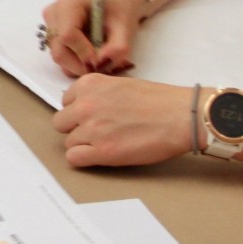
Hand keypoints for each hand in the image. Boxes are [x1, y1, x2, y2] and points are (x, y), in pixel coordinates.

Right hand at [41, 0, 140, 76]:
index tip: (101, 61)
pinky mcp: (52, 38)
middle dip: (81, 64)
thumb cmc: (118, 11)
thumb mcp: (125, 28)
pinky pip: (61, 59)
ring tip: (97, 57)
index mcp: (70, 3)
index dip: (84, 53)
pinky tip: (89, 54)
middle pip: (59, 51)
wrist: (114, 6)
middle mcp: (54, 13)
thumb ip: (117, 47)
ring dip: (79, 65)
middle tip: (100, 66)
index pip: (68, 36)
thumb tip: (101, 64)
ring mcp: (50, 26)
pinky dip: (76, 64)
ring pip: (59, 58)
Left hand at [52, 74, 190, 166]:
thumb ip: (98, 94)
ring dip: (84, 145)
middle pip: (61, 123)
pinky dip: (84, 159)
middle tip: (97, 132)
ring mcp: (92, 129)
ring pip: (68, 142)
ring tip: (107, 143)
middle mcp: (86, 104)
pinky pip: (74, 159)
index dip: (78, 111)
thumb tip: (83, 107)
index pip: (65, 102)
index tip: (93, 116)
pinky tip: (102, 155)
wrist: (181, 117)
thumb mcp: (121, 84)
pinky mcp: (101, 152)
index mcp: (90, 84)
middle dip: (76, 128)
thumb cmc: (159, 100)